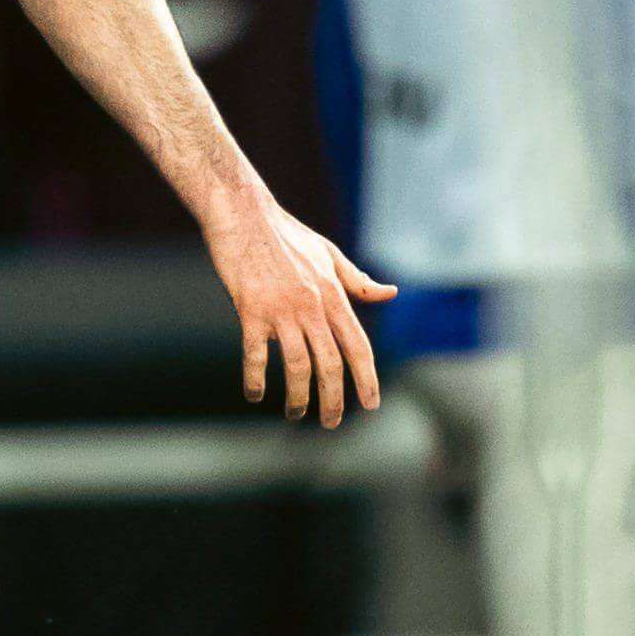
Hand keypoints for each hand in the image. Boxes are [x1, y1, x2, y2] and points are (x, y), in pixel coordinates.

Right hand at [209, 198, 395, 427]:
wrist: (243, 212)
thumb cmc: (285, 233)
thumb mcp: (329, 254)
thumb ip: (358, 281)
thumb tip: (391, 292)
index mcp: (333, 294)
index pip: (357, 345)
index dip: (366, 378)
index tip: (371, 405)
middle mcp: (312, 306)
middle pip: (330, 364)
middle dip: (333, 400)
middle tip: (331, 423)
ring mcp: (281, 309)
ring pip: (297, 365)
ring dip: (298, 397)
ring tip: (296, 414)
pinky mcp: (250, 309)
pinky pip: (255, 355)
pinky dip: (256, 379)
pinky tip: (255, 394)